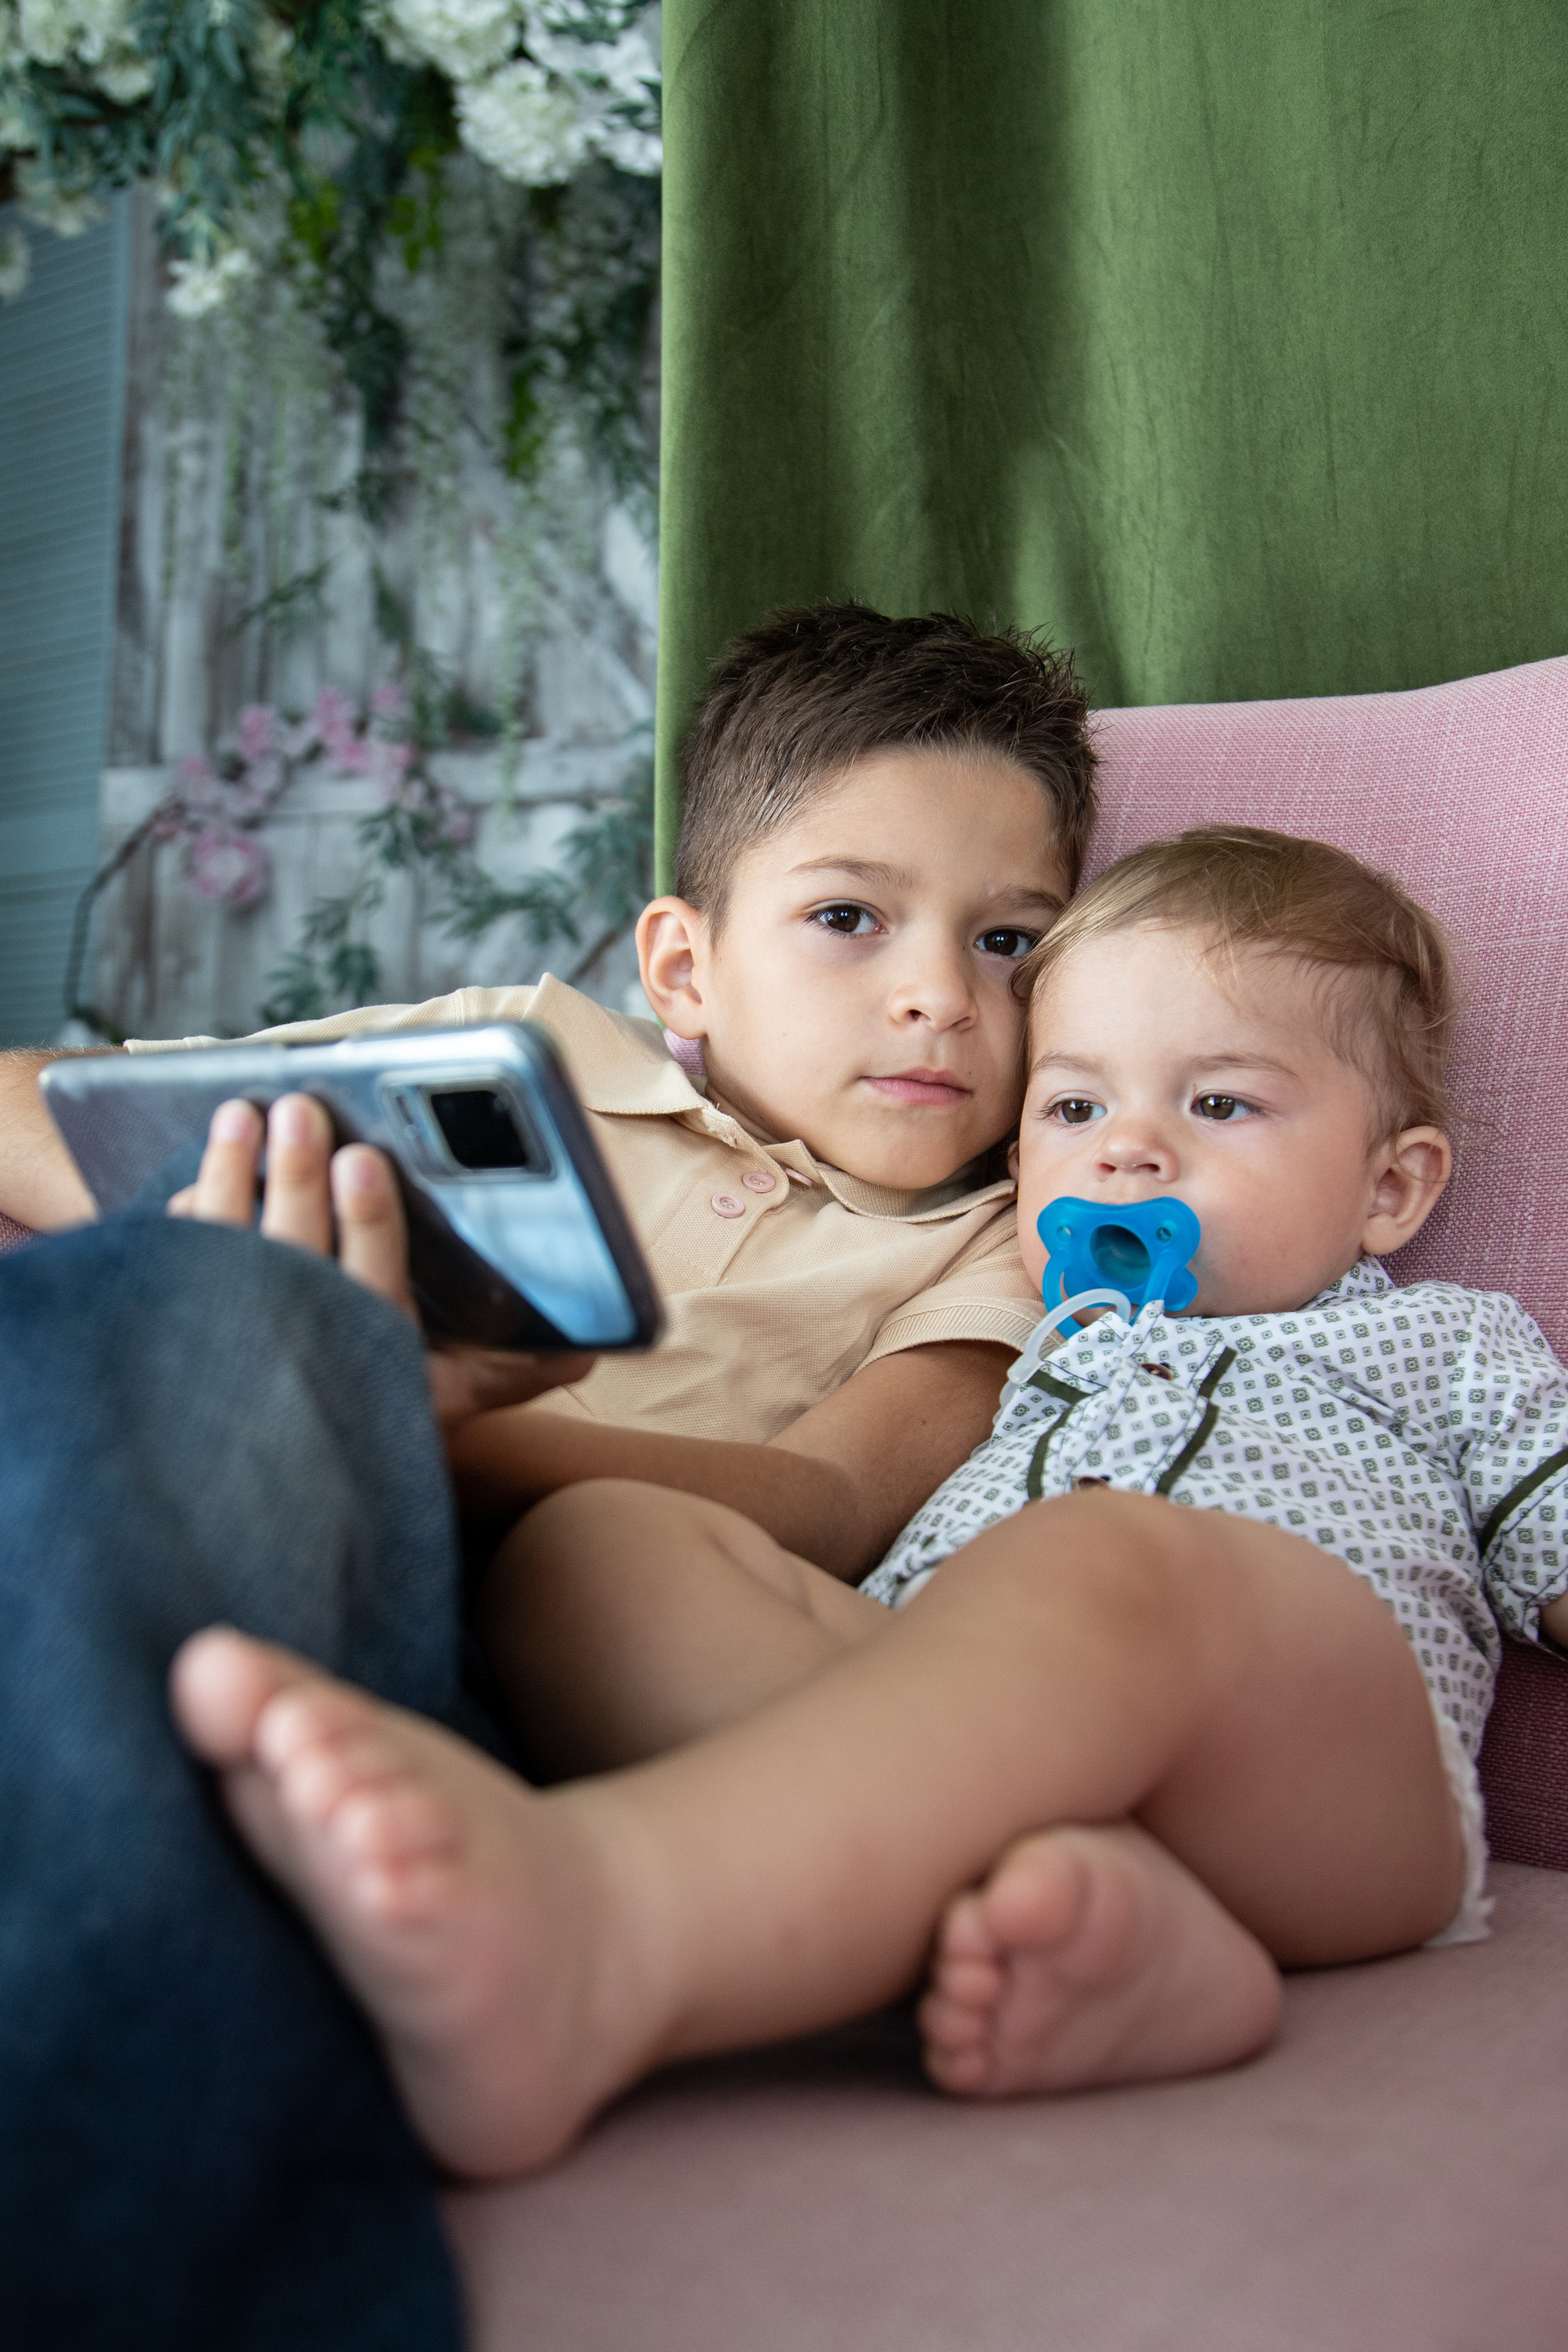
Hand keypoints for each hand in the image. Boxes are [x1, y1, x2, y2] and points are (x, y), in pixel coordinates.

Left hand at [169, 1095, 594, 1432]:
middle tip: (298, 1110)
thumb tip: (584, 1355)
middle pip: (294, 1250)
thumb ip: (511, 1373)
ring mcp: (230, 1339)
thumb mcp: (444, 1404)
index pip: (371, 1280)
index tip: (364, 1159)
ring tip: (241, 1113)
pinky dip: (182, 1219)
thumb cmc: (370, 1424)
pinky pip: (172, 1268)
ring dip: (232, 1173)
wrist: (269, 1499)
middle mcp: (298, 1346)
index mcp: (375, 1354)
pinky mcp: (180, 1332)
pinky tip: (194, 1177)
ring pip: (225, 1246)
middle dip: (296, 1176)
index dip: (366, 1219)